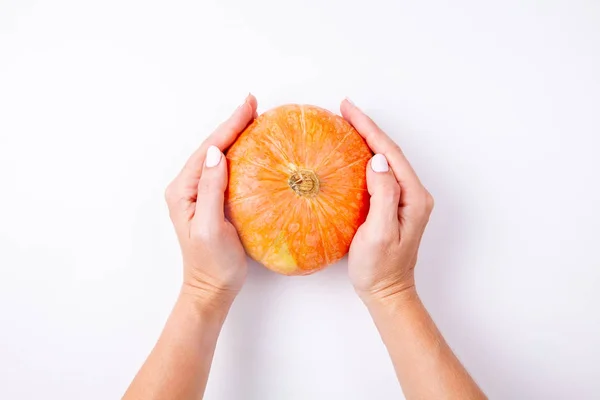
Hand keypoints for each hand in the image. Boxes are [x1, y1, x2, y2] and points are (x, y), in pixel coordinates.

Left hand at [164, 94, 257, 304]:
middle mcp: (188, 188)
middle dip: (233, 124)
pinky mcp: (211, 201)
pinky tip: (251, 148)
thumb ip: (211, 190)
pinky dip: (239, 154)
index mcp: (183, 191)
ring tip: (253, 118)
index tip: (248, 105)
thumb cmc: (212, 264)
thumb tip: (215, 152)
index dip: (229, 125)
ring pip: (218, 156)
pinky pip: (225, 170)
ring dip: (235, 136)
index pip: (208, 149)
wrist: (211, 289)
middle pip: (212, 148)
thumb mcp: (212, 227)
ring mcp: (199, 194)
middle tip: (254, 104)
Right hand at [342, 99, 433, 301]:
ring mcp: (405, 199)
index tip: (349, 110)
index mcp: (413, 197)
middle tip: (345, 109)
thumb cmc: (380, 268)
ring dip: (367, 139)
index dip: (369, 128)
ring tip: (347, 123)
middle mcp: (413, 194)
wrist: (387, 292)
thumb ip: (383, 195)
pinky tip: (354, 152)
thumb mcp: (380, 233)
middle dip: (368, 128)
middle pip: (390, 152)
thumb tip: (378, 161)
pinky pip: (381, 173)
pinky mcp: (394, 205)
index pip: (390, 153)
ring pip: (386, 160)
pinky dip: (367, 156)